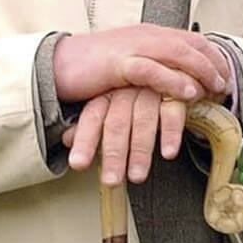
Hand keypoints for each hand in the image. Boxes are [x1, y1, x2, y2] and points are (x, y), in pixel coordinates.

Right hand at [54, 24, 229, 105]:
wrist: (58, 64)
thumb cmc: (93, 68)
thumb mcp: (130, 62)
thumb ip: (153, 65)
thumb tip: (179, 80)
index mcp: (149, 34)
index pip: (192, 38)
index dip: (214, 56)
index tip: (226, 76)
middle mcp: (145, 36)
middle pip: (190, 44)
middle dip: (214, 64)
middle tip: (226, 86)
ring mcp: (132, 47)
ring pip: (177, 53)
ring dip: (201, 72)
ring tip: (214, 89)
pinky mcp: (118, 64)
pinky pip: (153, 70)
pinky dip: (173, 80)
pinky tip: (189, 92)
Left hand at [62, 87, 189, 185]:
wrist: (173, 62)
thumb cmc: (139, 87)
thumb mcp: (113, 100)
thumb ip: (93, 122)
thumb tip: (66, 139)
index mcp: (109, 93)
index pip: (93, 117)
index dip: (84, 140)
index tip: (78, 164)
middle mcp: (127, 90)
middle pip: (117, 122)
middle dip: (114, 153)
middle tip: (111, 180)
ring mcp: (152, 90)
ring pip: (143, 120)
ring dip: (140, 150)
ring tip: (137, 176)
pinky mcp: (177, 92)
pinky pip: (172, 112)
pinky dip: (170, 133)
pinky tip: (167, 153)